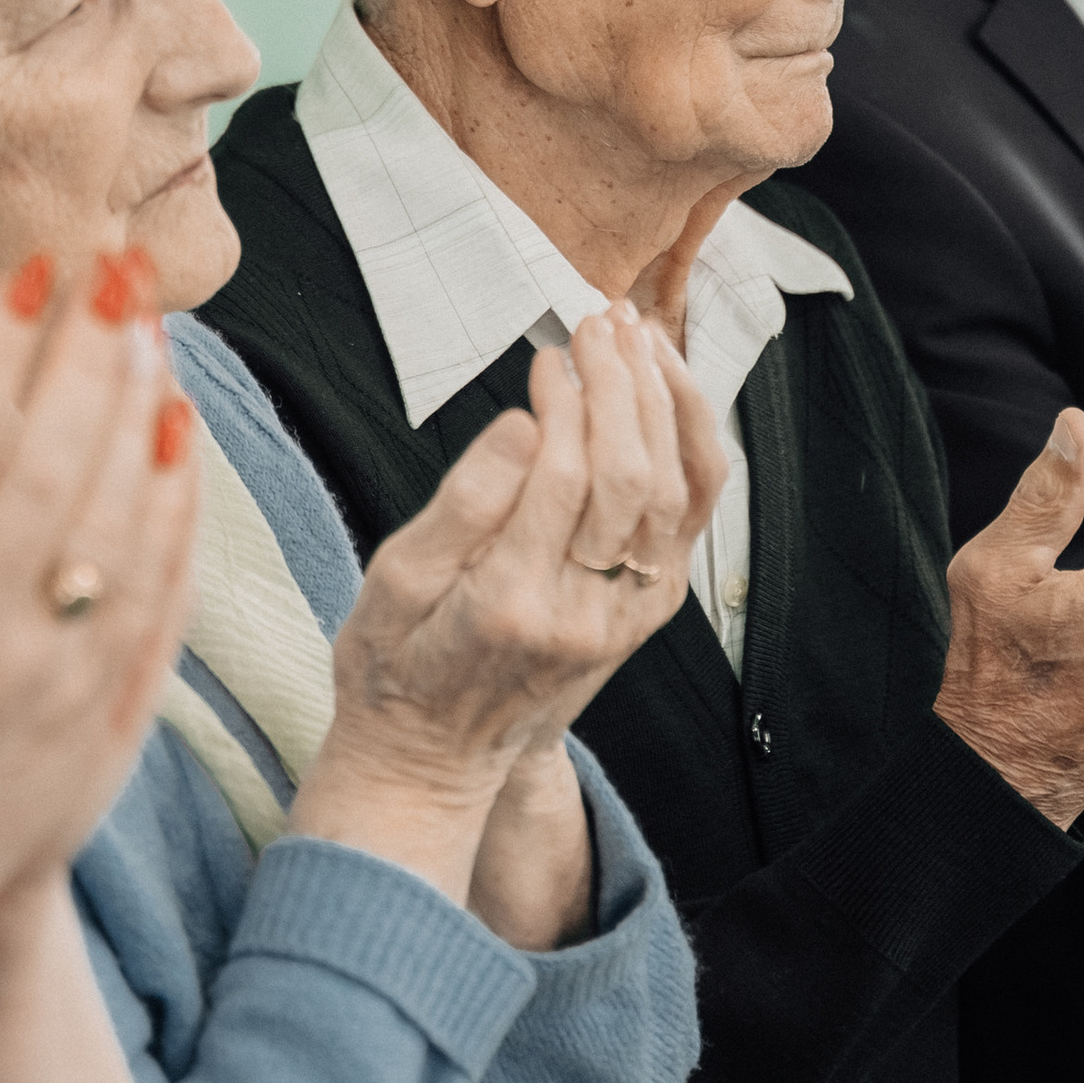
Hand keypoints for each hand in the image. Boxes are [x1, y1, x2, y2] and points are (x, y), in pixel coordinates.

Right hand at [0, 250, 200, 914]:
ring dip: (143, 417)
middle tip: (118, 266)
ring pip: (119, 526)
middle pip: (53, 468)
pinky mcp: (99, 725)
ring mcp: (50, 685)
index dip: (1, 349)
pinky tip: (181, 441)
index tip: (35, 266)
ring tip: (155, 329)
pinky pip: (158, 604)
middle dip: (90, 355)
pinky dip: (176, 518)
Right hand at [305, 308, 723, 846]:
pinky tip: (672, 392)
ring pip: (674, 494)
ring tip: (637, 337)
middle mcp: (585, 617)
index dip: (564, 402)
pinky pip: (689, 519)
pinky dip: (692, 446)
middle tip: (596, 323)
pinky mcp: (647, 612)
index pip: (562, 480)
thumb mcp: (392, 583)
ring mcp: (626, 619)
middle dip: (620, 385)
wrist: (435, 759)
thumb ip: (461, 505)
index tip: (548, 354)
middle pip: (629, 478)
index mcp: (511, 606)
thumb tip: (524, 425)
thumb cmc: (397, 662)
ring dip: (663, 403)